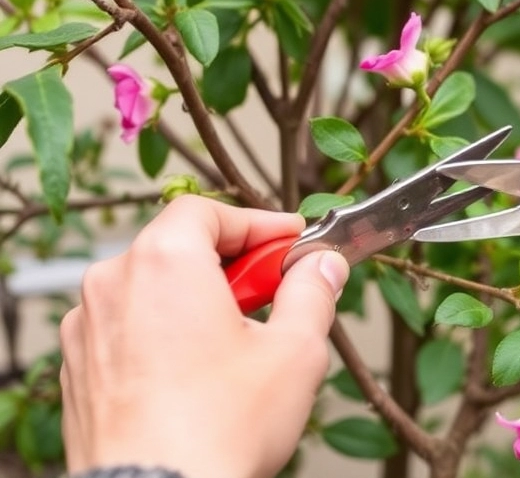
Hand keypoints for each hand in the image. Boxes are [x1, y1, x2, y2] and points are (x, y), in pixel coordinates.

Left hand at [60, 195, 348, 477]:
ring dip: (196, 298)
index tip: (290, 241)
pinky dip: (162, 331)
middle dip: (232, 262)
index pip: (208, 210)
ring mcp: (88, 328)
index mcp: (164, 262)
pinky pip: (126, 328)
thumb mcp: (294, 351)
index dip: (257, 222)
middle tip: (274, 290)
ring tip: (237, 338)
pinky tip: (197, 369)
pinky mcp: (78, 368)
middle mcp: (114, 284)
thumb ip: (312, 293)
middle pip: (178, 246)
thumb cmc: (217, 429)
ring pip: (150, 288)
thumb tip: (322, 268)